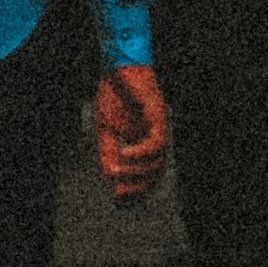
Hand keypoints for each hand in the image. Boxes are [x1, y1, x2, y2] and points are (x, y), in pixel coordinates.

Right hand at [95, 62, 168, 200]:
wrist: (116, 65)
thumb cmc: (114, 94)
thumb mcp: (106, 128)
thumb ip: (109, 152)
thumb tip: (110, 178)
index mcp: (145, 143)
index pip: (147, 175)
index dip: (136, 190)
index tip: (120, 201)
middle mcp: (157, 139)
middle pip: (155, 173)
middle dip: (138, 187)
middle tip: (120, 195)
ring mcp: (160, 129)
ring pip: (158, 162)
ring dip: (137, 171)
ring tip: (116, 172)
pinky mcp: (159, 117)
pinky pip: (156, 143)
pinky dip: (141, 152)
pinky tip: (125, 154)